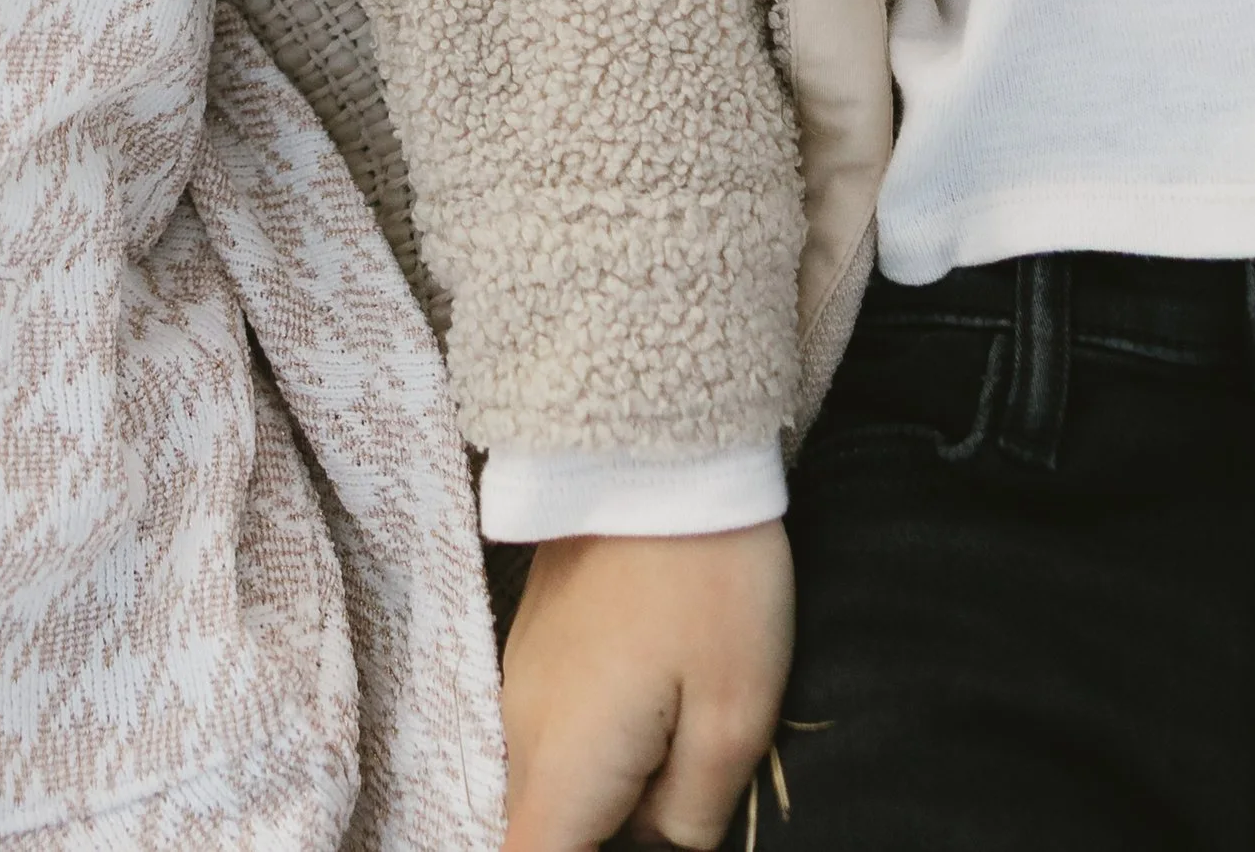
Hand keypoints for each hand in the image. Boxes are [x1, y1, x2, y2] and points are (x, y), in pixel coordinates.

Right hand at [500, 526, 794, 851]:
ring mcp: (523, 681)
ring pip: (562, 783)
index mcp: (564, 766)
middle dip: (615, 833)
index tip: (640, 842)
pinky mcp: (540, 644)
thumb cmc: (708, 583)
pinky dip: (608, 747)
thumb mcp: (732, 717)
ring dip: (616, 791)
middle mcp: (522, 731)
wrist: (659, 444)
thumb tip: (665, 847)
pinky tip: (668, 701)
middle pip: (552, 833)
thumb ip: (692, 816)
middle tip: (685, 788)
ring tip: (686, 740)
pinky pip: (563, 733)